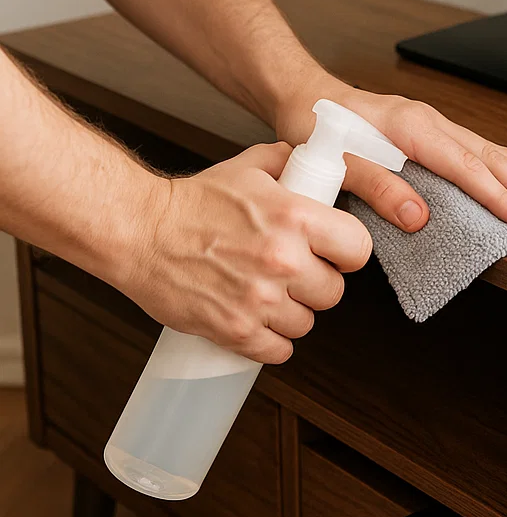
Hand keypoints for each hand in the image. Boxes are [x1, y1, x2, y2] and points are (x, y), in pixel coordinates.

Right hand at [121, 142, 370, 363]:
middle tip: (295, 273)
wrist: (139, 229)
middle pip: (334, 292)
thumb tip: (321, 164)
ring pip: (306, 324)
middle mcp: (283, 261)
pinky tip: (258, 321)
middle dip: (317, 283)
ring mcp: (260, 300)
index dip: (346, 252)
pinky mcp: (235, 330)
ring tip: (269, 294)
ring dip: (291, 313)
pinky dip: (270, 341)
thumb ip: (291, 164)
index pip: (358, 249)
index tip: (334, 253)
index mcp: (294, 218)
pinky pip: (278, 351)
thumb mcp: (251, 168)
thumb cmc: (192, 200)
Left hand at [274, 73, 506, 231]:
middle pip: (494, 158)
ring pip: (494, 152)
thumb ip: (379, 188)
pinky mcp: (431, 132)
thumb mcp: (338, 162)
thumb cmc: (318, 127)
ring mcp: (435, 125)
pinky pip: (481, 151)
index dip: (501, 198)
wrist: (304, 97)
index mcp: (415, 130)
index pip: (469, 169)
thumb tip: (420, 218)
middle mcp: (432, 124)